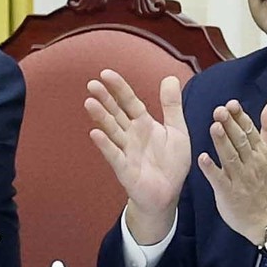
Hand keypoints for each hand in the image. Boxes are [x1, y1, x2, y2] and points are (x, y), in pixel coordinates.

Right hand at [85, 68, 191, 244]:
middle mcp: (131, 134)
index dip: (119, 88)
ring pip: (111, 130)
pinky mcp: (124, 169)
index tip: (106, 74)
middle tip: (92, 84)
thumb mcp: (177, 130)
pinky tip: (95, 134)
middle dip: (104, 99)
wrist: (169, 193)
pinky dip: (105, 145)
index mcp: (143, 123)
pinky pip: (114, 155)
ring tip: (89, 103)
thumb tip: (170, 77)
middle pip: (116, 113)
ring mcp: (126, 150)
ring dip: (100, 117)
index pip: (129, 101)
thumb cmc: (171, 162)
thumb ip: (172, 106)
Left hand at [200, 98, 266, 250]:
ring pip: (230, 157)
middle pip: (240, 141)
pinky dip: (211, 169)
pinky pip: (219, 179)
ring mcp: (240, 178)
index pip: (250, 131)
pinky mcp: (228, 192)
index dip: (240, 117)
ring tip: (214, 127)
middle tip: (219, 110)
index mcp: (261, 153)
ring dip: (222, 142)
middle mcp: (251, 163)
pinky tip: (202, 158)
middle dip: (230, 125)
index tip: (231, 104)